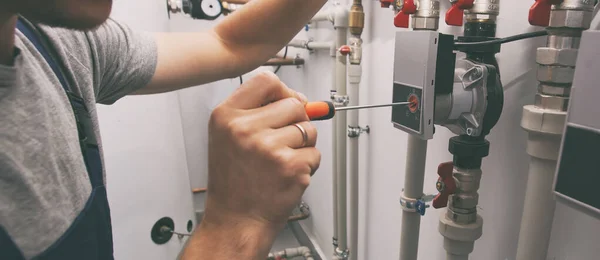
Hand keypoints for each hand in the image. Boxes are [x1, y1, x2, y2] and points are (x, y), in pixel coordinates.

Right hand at [182, 71, 319, 258]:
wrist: (236, 221)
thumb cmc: (233, 182)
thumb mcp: (228, 137)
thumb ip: (257, 111)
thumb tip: (298, 99)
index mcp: (226, 117)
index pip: (266, 81)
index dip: (283, 91)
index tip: (285, 103)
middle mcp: (245, 129)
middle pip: (294, 104)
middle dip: (296, 122)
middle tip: (280, 143)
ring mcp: (269, 148)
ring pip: (309, 129)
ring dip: (303, 145)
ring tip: (279, 162)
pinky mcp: (290, 166)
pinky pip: (315, 153)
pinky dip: (307, 165)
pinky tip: (286, 175)